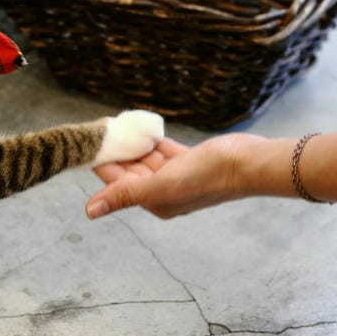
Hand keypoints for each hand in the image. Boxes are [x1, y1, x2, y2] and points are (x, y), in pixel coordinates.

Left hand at [86, 134, 268, 219]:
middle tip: (103, 129)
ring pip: (147, 160)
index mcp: (154, 202)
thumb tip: (90, 211)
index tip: (90, 144)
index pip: (118, 183)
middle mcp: (163, 192)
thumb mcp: (159, 185)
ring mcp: (178, 177)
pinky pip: (165, 152)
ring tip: (119, 124)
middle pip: (131, 172)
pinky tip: (144, 130)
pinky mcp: (190, 161)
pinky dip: (154, 142)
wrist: (246, 163)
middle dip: (118, 152)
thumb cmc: (205, 175)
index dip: (104, 163)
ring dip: (134, 145)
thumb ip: (123, 195)